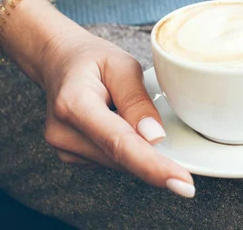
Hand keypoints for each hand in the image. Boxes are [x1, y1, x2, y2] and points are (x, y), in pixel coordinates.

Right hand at [0, 0, 194, 197]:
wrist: (60, 61)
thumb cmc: (92, 59)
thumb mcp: (122, 65)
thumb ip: (137, 100)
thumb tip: (155, 137)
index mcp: (74, 104)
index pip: (119, 143)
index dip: (153, 166)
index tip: (182, 182)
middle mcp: (63, 133)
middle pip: (122, 157)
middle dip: (154, 155)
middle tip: (172, 139)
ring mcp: (64, 148)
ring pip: (120, 162)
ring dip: (137, 145)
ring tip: (124, 108)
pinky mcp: (71, 156)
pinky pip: (112, 159)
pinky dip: (126, 147)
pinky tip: (119, 120)